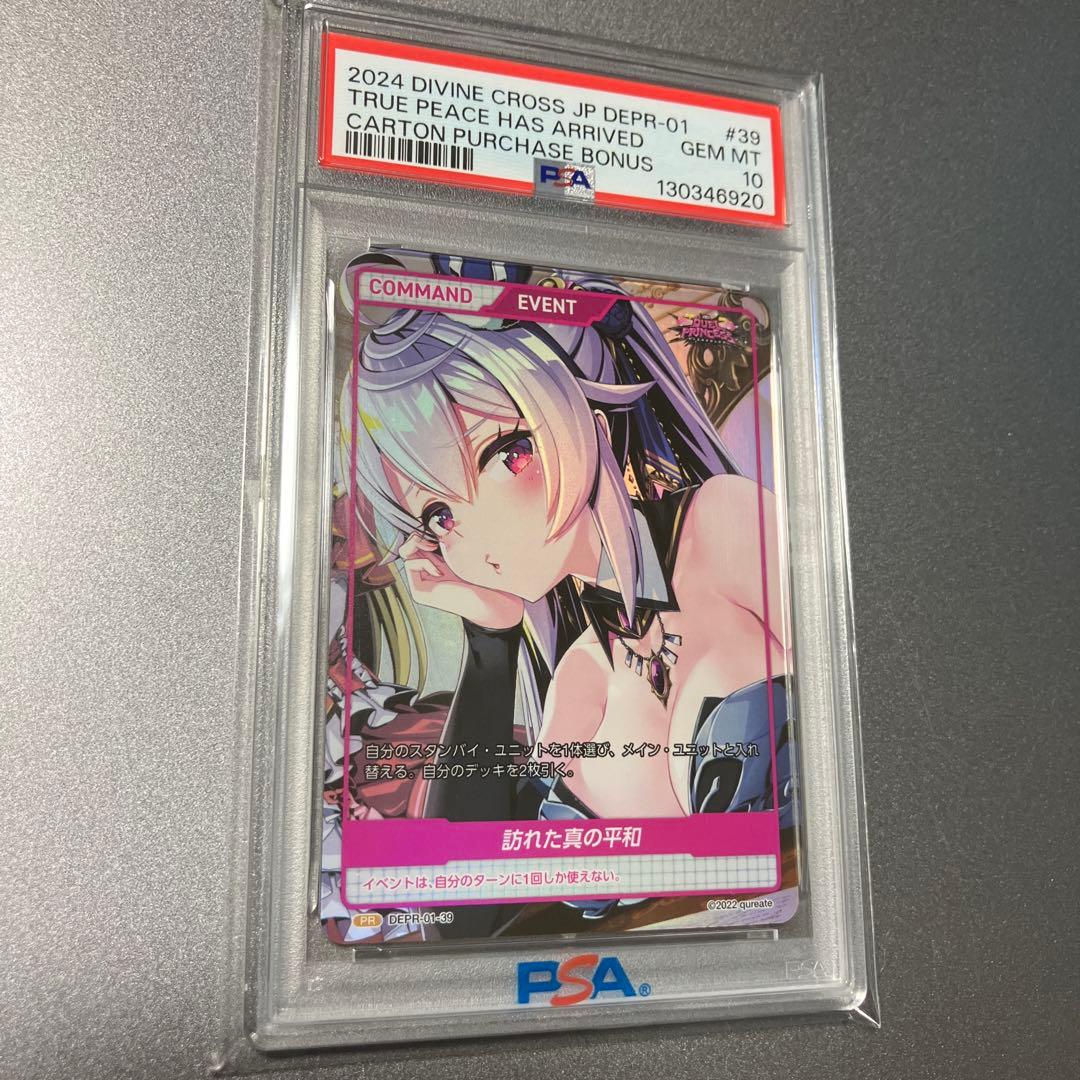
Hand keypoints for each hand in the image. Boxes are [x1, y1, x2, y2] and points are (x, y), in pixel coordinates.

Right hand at [398, 532, 523, 629]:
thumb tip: (431, 522)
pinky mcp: (418, 592)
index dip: (419, 537)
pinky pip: (410, 565)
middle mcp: (421, 577)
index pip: (413, 546)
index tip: (435, 536)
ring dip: (422, 552)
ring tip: (440, 562)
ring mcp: (418, 586)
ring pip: (405, 554)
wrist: (481, 598)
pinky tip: (440, 573)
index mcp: (430, 568)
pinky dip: (425, 563)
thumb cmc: (472, 576)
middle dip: (416, 540)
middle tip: (432, 543)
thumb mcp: (453, 554)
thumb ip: (439, 542)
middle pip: (405, 548)